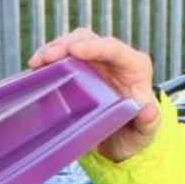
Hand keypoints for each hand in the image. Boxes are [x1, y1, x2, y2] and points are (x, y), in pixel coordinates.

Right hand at [28, 28, 159, 161]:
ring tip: (37, 62)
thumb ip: (148, 123)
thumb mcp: (144, 134)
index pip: (114, 49)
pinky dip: (49, 59)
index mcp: (135, 67)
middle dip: (66, 44)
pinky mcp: (79, 69)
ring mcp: (95, 62)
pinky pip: (63, 57)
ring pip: (73, 43)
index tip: (74, 50)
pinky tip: (36, 68)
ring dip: (53, 49)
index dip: (94, 46)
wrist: (119, 143)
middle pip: (89, 39)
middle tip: (47, 57)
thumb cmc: (134, 135)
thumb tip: (147, 110)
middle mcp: (115, 59)